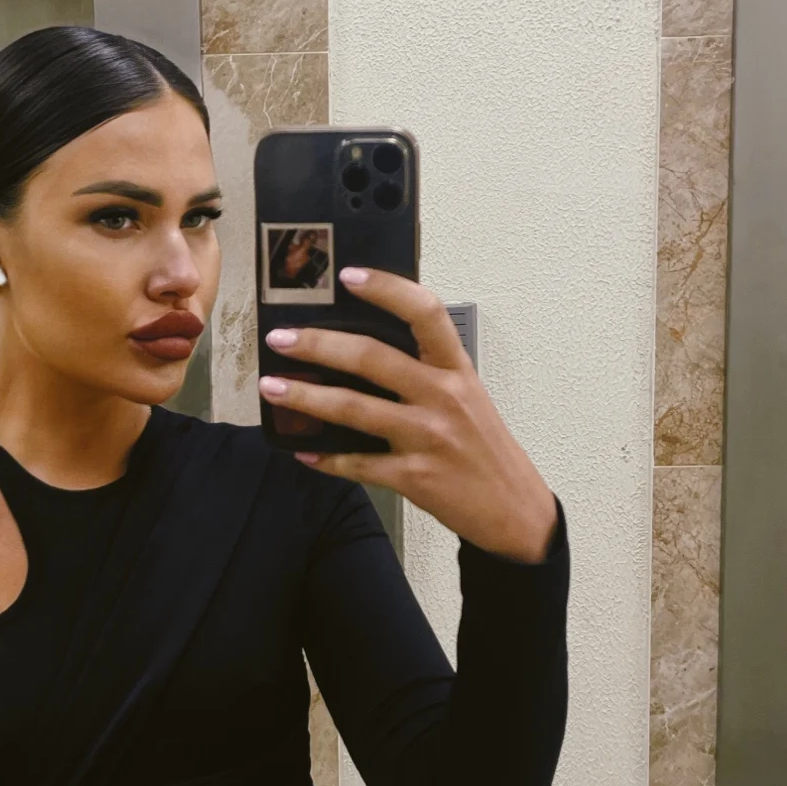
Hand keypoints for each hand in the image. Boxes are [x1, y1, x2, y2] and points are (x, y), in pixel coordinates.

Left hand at [258, 268, 557, 562]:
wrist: (514, 509)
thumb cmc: (484, 449)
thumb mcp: (467, 396)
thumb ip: (426, 371)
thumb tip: (362, 352)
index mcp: (457, 370)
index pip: (425, 313)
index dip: (387, 289)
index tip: (349, 275)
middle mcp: (443, 397)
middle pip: (372, 358)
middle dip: (318, 344)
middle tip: (281, 339)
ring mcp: (427, 437)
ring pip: (354, 408)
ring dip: (305, 397)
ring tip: (272, 388)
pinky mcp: (414, 477)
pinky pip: (358, 464)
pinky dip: (326, 458)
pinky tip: (303, 451)